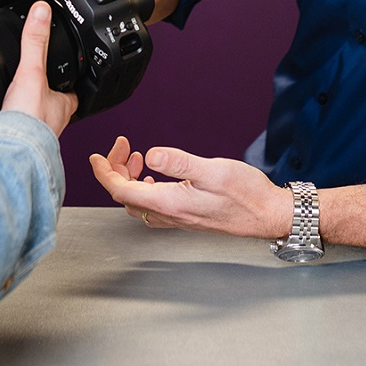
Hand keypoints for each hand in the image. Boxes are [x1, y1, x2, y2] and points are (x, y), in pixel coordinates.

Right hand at [1, 1, 77, 136]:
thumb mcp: (32, 71)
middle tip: (41, 79)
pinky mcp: (18, 140)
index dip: (74, 74)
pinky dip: (14, 119)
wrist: (8, 153)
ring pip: (39, 114)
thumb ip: (35, 41)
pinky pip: (19, 125)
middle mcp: (55, 120)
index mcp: (65, 103)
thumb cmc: (28, 122)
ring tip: (20, 95)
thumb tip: (43, 11)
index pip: (77, 85)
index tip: (70, 64)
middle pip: (57, 99)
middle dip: (50, 90)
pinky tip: (4, 114)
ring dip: (30, 106)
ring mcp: (37, 131)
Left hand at [89, 136, 289, 237]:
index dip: (104, 173)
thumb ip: (179, 163)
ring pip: (137, 201)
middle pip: (125, 195)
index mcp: (169, 203)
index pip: (121, 190)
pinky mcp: (185, 216)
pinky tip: (154, 175)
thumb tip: (150, 155)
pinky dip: (144, 187)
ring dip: (130, 178)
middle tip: (122, 147)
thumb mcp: (213, 171)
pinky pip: (152, 205)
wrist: (269, 215)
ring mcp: (176, 218)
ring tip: (136, 156)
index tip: (96, 157)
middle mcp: (168, 214)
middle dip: (116, 170)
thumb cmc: (247, 195)